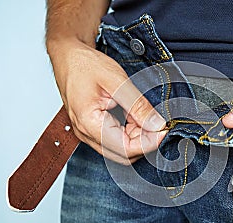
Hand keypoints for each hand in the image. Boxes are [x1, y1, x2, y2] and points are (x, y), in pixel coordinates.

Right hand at [48, 39, 166, 164]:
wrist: (68, 57)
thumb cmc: (85, 65)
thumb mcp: (117, 82)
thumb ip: (138, 106)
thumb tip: (157, 125)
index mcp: (89, 124)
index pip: (126, 149)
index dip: (149, 142)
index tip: (164, 129)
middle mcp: (86, 134)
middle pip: (124, 155)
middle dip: (144, 142)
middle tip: (157, 123)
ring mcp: (88, 133)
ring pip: (120, 149)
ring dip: (137, 137)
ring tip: (144, 115)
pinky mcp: (92, 129)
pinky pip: (115, 140)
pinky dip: (129, 132)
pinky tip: (134, 116)